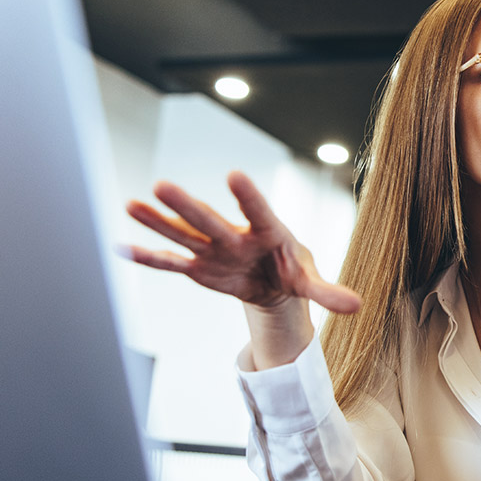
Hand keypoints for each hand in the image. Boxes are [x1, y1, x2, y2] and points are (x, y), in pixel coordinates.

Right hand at [122, 171, 359, 313]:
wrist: (272, 280)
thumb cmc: (292, 269)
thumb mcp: (310, 280)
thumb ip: (328, 291)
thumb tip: (358, 306)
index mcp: (267, 231)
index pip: (258, 210)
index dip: (247, 195)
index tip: (235, 175)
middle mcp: (235, 235)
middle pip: (210, 220)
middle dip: (187, 206)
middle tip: (162, 185)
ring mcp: (213, 250)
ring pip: (183, 234)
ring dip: (158, 222)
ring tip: (130, 204)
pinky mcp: (198, 267)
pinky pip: (171, 262)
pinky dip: (149, 257)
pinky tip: (122, 247)